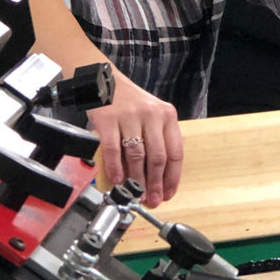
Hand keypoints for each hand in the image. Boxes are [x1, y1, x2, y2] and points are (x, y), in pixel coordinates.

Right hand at [87, 73, 182, 208]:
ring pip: (137, 155)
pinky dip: (115, 168)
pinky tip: (117, 179)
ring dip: (136, 179)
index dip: (172, 177)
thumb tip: (156, 178)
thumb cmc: (128, 102)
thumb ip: (156, 140)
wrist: (104, 80)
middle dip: (155, 183)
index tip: (167, 193)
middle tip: (151, 199)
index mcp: (167, 115)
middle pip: (158, 157)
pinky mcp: (108, 119)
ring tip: (135, 193)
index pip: (175, 152)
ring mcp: (130, 116)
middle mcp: (151, 115)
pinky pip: (114, 149)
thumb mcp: (150, 115)